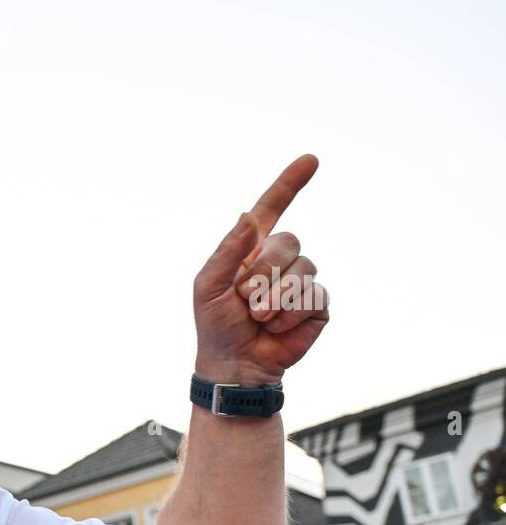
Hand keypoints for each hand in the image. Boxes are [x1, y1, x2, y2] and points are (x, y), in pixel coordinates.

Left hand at [192, 154, 329, 385]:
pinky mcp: (317, 305)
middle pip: (288, 241)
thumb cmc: (216, 326)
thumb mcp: (208, 286)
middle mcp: (279, 261)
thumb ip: (227, 252)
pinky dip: (290, 315)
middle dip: (263, 273)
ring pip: (304, 270)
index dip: (290, 184)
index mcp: (251, 250)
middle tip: (245, 300)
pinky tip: (276, 329)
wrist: (235, 365)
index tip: (311, 160)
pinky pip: (314, 297)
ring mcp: (300, 281)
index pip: (272, 209)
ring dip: (275, 299)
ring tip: (258, 318)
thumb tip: (247, 216)